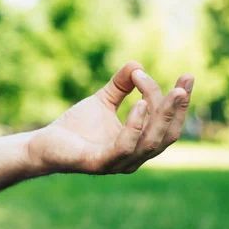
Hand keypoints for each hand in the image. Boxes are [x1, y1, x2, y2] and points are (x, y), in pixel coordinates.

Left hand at [27, 61, 193, 174]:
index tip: (170, 74)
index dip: (174, 101)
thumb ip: (121, 85)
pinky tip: (139, 104)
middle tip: (184, 83)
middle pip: (166, 136)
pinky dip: (134, 126)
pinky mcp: (98, 163)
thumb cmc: (75, 127)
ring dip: (162, 116)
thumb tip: (137, 64)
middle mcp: (133, 158)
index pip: (166, 125)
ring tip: (169, 91)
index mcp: (138, 145)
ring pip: (151, 143)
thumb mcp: (103, 101)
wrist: (44, 143)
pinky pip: (124, 146)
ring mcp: (117, 163)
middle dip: (178, 109)